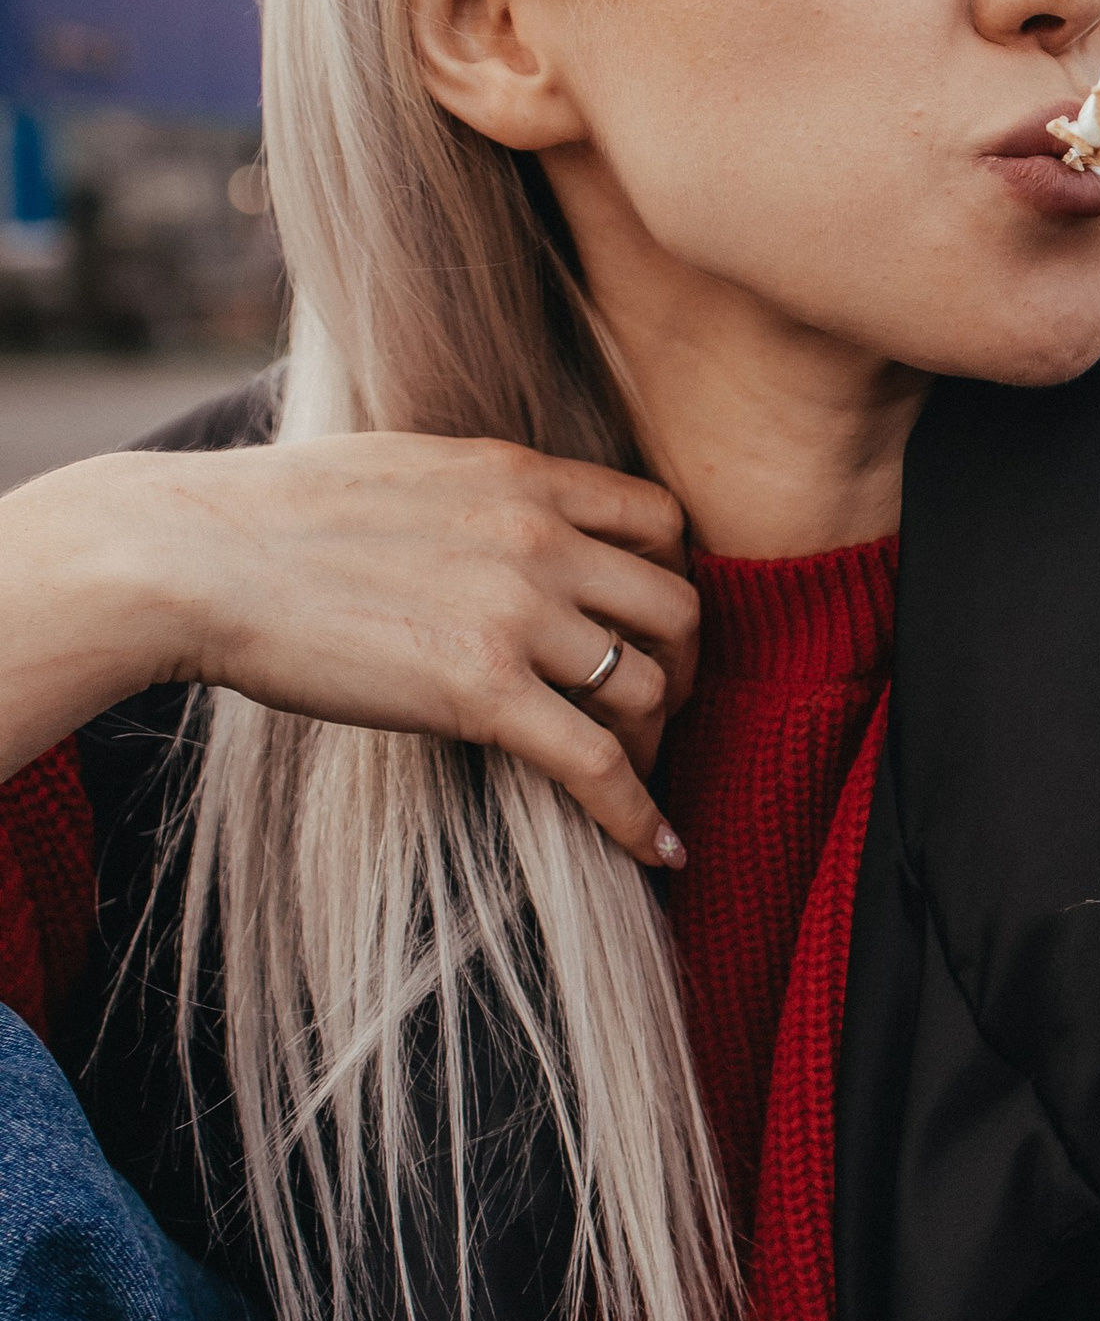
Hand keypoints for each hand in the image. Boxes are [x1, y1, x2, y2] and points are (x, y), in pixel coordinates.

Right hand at [1, 433, 698, 866]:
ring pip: (650, 685)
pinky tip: (662, 851)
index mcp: (520, 476)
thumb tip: (498, 520)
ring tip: (636, 775)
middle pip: (678, 606)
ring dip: (656, 740)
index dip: (672, 578)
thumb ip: (478, 495)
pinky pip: (598, 763)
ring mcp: (514, 613)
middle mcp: (537, 537)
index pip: (660, 520)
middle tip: (658, 707)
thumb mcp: (406, 469)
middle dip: (684, 664)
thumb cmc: (273, 517)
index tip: (653, 624)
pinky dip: (641, 814)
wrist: (195, 555)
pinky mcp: (481, 691)